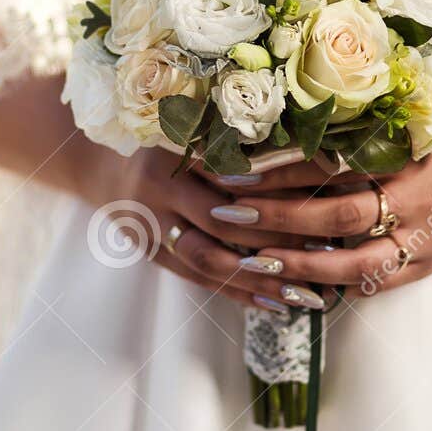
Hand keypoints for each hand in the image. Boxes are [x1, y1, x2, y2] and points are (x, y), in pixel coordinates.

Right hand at [84, 146, 332, 312]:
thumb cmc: (170, 137)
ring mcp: (150, 224)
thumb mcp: (199, 124)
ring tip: (308, 295)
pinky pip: (198, 281)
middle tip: (329, 254)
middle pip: (226, 220)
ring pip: (211, 259)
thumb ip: (244, 137)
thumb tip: (323, 152)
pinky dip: (239, 294)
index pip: (238, 171)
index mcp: (177, 145)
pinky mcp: (151, 254)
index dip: (282, 188)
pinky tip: (276, 305)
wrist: (102, 164)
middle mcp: (160, 185)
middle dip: (280, 239)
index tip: (329, 201)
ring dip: (262, 279)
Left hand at [202, 126, 431, 296]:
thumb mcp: (419, 118)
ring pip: (353, 265)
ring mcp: (425, 241)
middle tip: (230, 212)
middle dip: (279, 218)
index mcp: (409, 157)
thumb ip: (366, 126)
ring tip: (251, 262)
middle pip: (337, 217)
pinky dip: (337, 287)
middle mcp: (416, 203)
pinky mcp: (429, 265)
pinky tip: (297, 289)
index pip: (336, 166)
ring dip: (299, 265)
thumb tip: (289, 119)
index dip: (283, 169)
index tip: (237, 168)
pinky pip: (378, 284)